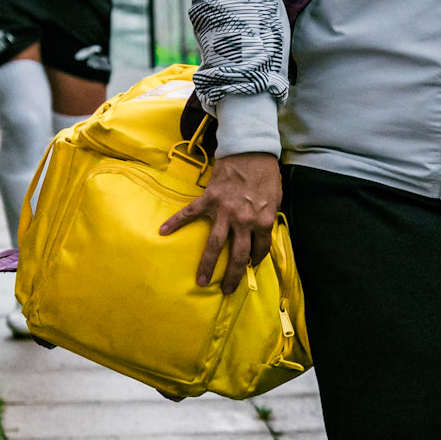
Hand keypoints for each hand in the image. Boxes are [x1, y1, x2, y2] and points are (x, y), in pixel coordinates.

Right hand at [159, 151, 280, 292]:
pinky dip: (176, 222)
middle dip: (233, 276)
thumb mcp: (276, 198)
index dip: (256, 259)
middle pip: (238, 256)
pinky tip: (164, 231)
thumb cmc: (266, 172)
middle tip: (227, 290)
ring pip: (215, 244)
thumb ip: (267, 218)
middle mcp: (244, 220)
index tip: (251, 266)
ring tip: (202, 281)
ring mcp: (224, 211)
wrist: (250, 149)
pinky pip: (190, 214)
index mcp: (263, 220)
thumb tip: (262, 235)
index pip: (260, 249)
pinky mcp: (209, 199)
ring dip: (208, 265)